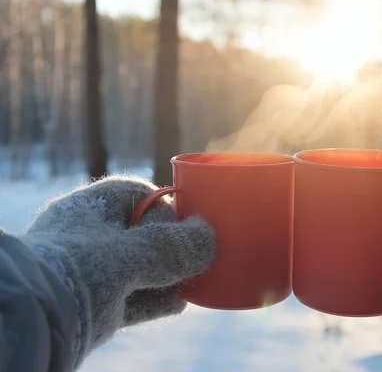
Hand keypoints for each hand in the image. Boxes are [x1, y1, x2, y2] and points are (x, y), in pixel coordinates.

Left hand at [21, 176, 214, 366]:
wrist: (36, 322)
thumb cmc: (77, 270)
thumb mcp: (131, 253)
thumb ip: (172, 247)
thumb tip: (210, 239)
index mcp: (92, 208)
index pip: (140, 195)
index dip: (168, 207)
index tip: (191, 223)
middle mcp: (92, 237)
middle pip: (146, 234)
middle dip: (174, 246)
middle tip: (201, 254)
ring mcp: (95, 272)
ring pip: (143, 267)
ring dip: (171, 274)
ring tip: (197, 279)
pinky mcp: (99, 304)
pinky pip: (137, 296)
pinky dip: (159, 298)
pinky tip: (179, 302)